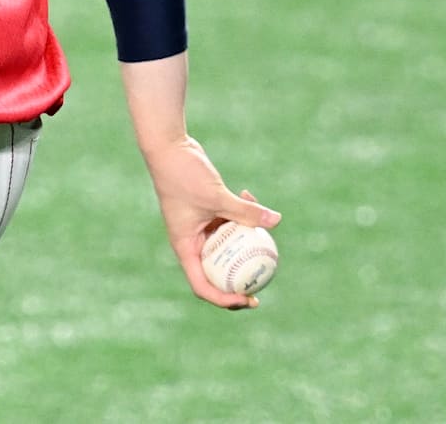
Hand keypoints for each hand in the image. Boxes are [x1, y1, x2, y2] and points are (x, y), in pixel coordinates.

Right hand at [139, 135, 280, 310]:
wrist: (169, 147)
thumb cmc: (183, 175)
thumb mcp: (215, 196)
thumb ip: (245, 211)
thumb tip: (276, 221)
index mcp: (185, 247)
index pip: (202, 285)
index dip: (225, 298)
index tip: (248, 298)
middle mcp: (192, 241)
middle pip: (216, 272)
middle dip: (239, 281)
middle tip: (263, 285)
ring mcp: (199, 226)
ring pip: (226, 245)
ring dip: (244, 239)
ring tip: (265, 235)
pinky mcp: (207, 211)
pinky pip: (228, 221)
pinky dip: (240, 214)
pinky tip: (250, 195)